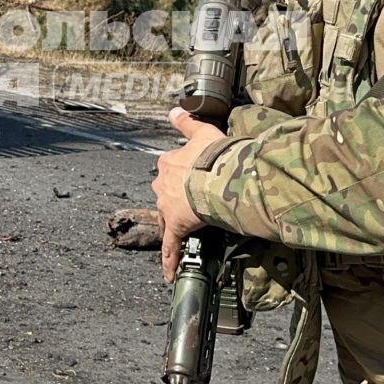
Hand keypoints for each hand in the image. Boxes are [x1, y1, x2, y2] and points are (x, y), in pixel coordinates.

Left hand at [151, 106, 228, 281]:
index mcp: (169, 163)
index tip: (191, 177)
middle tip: (194, 203)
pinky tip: (169, 274)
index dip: (182, 174)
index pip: (170, 169)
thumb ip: (186, 121)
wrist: (219, 176)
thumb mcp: (202, 131)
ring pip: (168, 218)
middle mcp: (163, 184)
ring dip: (177, 223)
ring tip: (190, 230)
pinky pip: (171, 247)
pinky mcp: (177, 227)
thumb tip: (174, 109)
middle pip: (167, 194)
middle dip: (178, 198)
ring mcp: (168, 207)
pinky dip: (169, 260)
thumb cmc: (215, 154)